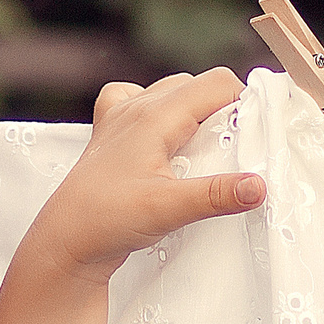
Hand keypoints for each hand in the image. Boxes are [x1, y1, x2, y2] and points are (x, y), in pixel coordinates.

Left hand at [22, 67, 265, 281]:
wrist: (64, 239)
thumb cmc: (105, 219)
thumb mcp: (169, 209)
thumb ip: (216, 195)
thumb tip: (259, 185)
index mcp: (154, 114)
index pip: (217, 83)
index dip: (245, 101)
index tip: (259, 132)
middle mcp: (136, 107)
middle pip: (198, 85)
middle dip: (224, 108)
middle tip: (235, 148)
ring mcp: (120, 118)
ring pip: (171, 92)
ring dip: (194, 111)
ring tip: (205, 150)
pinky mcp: (112, 133)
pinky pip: (139, 101)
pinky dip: (159, 111)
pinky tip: (166, 140)